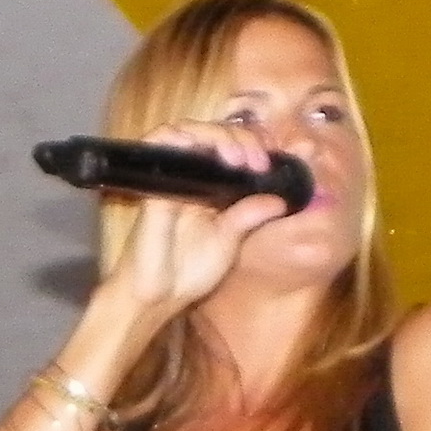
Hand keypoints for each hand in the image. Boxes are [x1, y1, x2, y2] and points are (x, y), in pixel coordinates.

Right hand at [96, 119, 291, 319]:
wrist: (157, 298)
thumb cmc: (188, 271)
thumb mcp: (228, 241)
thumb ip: (249, 216)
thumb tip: (279, 199)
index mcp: (210, 187)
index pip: (229, 147)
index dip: (250, 145)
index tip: (267, 163)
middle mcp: (189, 178)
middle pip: (210, 134)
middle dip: (238, 137)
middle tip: (255, 160)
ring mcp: (169, 179)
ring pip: (185, 132)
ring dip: (213, 134)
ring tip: (235, 156)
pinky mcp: (151, 186)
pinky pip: (155, 148)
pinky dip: (173, 138)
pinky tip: (194, 143)